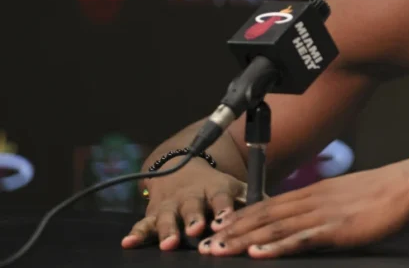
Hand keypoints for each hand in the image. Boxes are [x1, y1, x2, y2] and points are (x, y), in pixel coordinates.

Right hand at [121, 160, 246, 250]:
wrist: (181, 168)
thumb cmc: (215, 186)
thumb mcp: (234, 187)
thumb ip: (252, 199)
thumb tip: (278, 212)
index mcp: (214, 188)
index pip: (220, 197)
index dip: (223, 208)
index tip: (225, 218)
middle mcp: (191, 196)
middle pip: (192, 207)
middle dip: (193, 218)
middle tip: (197, 229)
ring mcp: (170, 204)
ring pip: (168, 217)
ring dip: (167, 229)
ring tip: (168, 243)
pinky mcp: (153, 213)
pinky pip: (143, 224)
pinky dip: (136, 233)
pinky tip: (128, 243)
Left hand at [199, 155, 408, 257]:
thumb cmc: (389, 192)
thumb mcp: (351, 197)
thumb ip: (329, 208)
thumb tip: (313, 222)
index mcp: (317, 192)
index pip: (271, 205)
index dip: (243, 217)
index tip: (220, 227)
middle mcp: (314, 200)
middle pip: (265, 216)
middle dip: (233, 232)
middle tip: (205, 245)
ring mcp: (324, 214)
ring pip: (275, 228)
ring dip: (244, 241)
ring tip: (219, 252)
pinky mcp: (338, 229)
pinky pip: (301, 239)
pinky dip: (277, 247)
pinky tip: (257, 254)